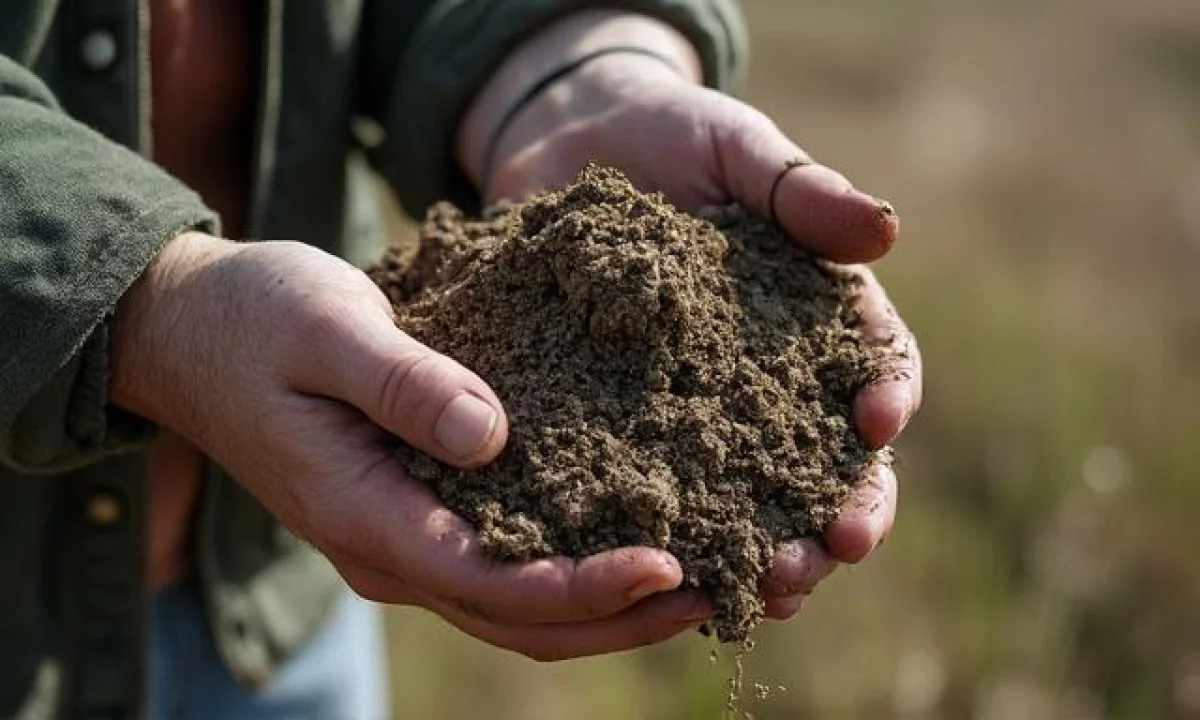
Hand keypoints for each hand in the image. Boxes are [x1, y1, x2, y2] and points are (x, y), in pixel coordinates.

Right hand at [109, 232, 710, 659]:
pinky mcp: (414, 511)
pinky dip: (569, 568)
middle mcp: (387, 548)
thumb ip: (403, 382)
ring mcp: (399, 538)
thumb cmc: (255, 319)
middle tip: (716, 589)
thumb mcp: (326, 328)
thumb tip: (491, 435)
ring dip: (603, 607)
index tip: (668, 562)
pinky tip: (627, 534)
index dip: (584, 586)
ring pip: (514, 608)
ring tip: (697, 577)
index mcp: (364, 514)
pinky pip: (502, 563)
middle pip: (518, 620)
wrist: (190, 329)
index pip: (492, 583)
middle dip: (618, 618)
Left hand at [462, 12, 922, 621]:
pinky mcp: (634, 426)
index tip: (876, 423)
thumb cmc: (669, 137)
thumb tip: (886, 233)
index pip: (874, 366)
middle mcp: (770, 376)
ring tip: (768, 591)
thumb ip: (801, 190)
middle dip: (839, 509)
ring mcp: (705, 410)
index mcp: (815, 313)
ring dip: (771, 550)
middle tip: (831, 552)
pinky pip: (665, 491)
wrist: (568, 147)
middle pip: (826, 459)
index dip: (886, 399)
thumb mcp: (737, 149)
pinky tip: (677, 580)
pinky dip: (680, 540)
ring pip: (755, 497)